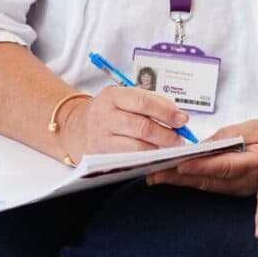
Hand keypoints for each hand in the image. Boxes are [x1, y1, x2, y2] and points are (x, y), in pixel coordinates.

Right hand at [62, 86, 188, 158]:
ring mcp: (101, 138)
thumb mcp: (123, 98)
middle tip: (179, 139)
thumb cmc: (108, 112)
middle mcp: (104, 116)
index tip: (182, 119)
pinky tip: (155, 158)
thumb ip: (149, 103)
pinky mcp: (99, 157)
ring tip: (170, 149)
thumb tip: (177, 115)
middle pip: (142, 127)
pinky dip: (145, 160)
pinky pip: (127, 160)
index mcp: (113, 96)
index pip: (143, 102)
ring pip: (136, 147)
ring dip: (158, 149)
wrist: (75, 128)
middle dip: (166, 134)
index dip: (166, 112)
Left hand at [146, 119, 257, 195]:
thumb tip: (201, 146)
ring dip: (181, 182)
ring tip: (157, 176)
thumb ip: (229, 136)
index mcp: (254, 163)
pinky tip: (175, 178)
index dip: (199, 166)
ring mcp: (240, 189)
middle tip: (154, 174)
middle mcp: (245, 181)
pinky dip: (192, 182)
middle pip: (208, 180)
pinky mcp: (236, 191)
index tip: (178, 165)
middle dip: (179, 178)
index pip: (222, 166)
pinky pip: (211, 187)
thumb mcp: (256, 127)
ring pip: (206, 186)